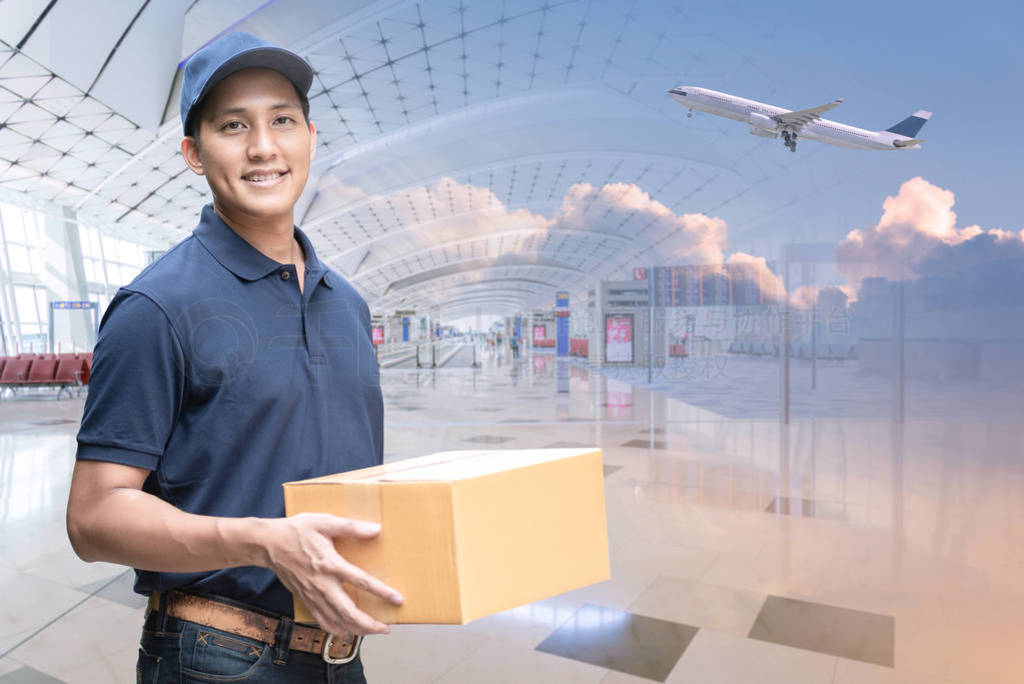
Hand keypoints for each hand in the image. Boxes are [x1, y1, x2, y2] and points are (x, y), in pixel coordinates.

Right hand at [262, 513, 402, 635]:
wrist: (267, 544)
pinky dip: (335, 628)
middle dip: (369, 624)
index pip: (361, 581)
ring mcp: (312, 594)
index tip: (397, 600)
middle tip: (386, 628)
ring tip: (371, 631)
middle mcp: (322, 584)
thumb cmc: (296, 530)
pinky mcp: (305, 599)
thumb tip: (375, 529)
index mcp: (330, 564)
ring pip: (336, 621)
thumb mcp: (324, 522)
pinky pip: (321, 620)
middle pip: (348, 612)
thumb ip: (350, 527)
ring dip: (355, 629)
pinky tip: (345, 630)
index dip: (381, 592)